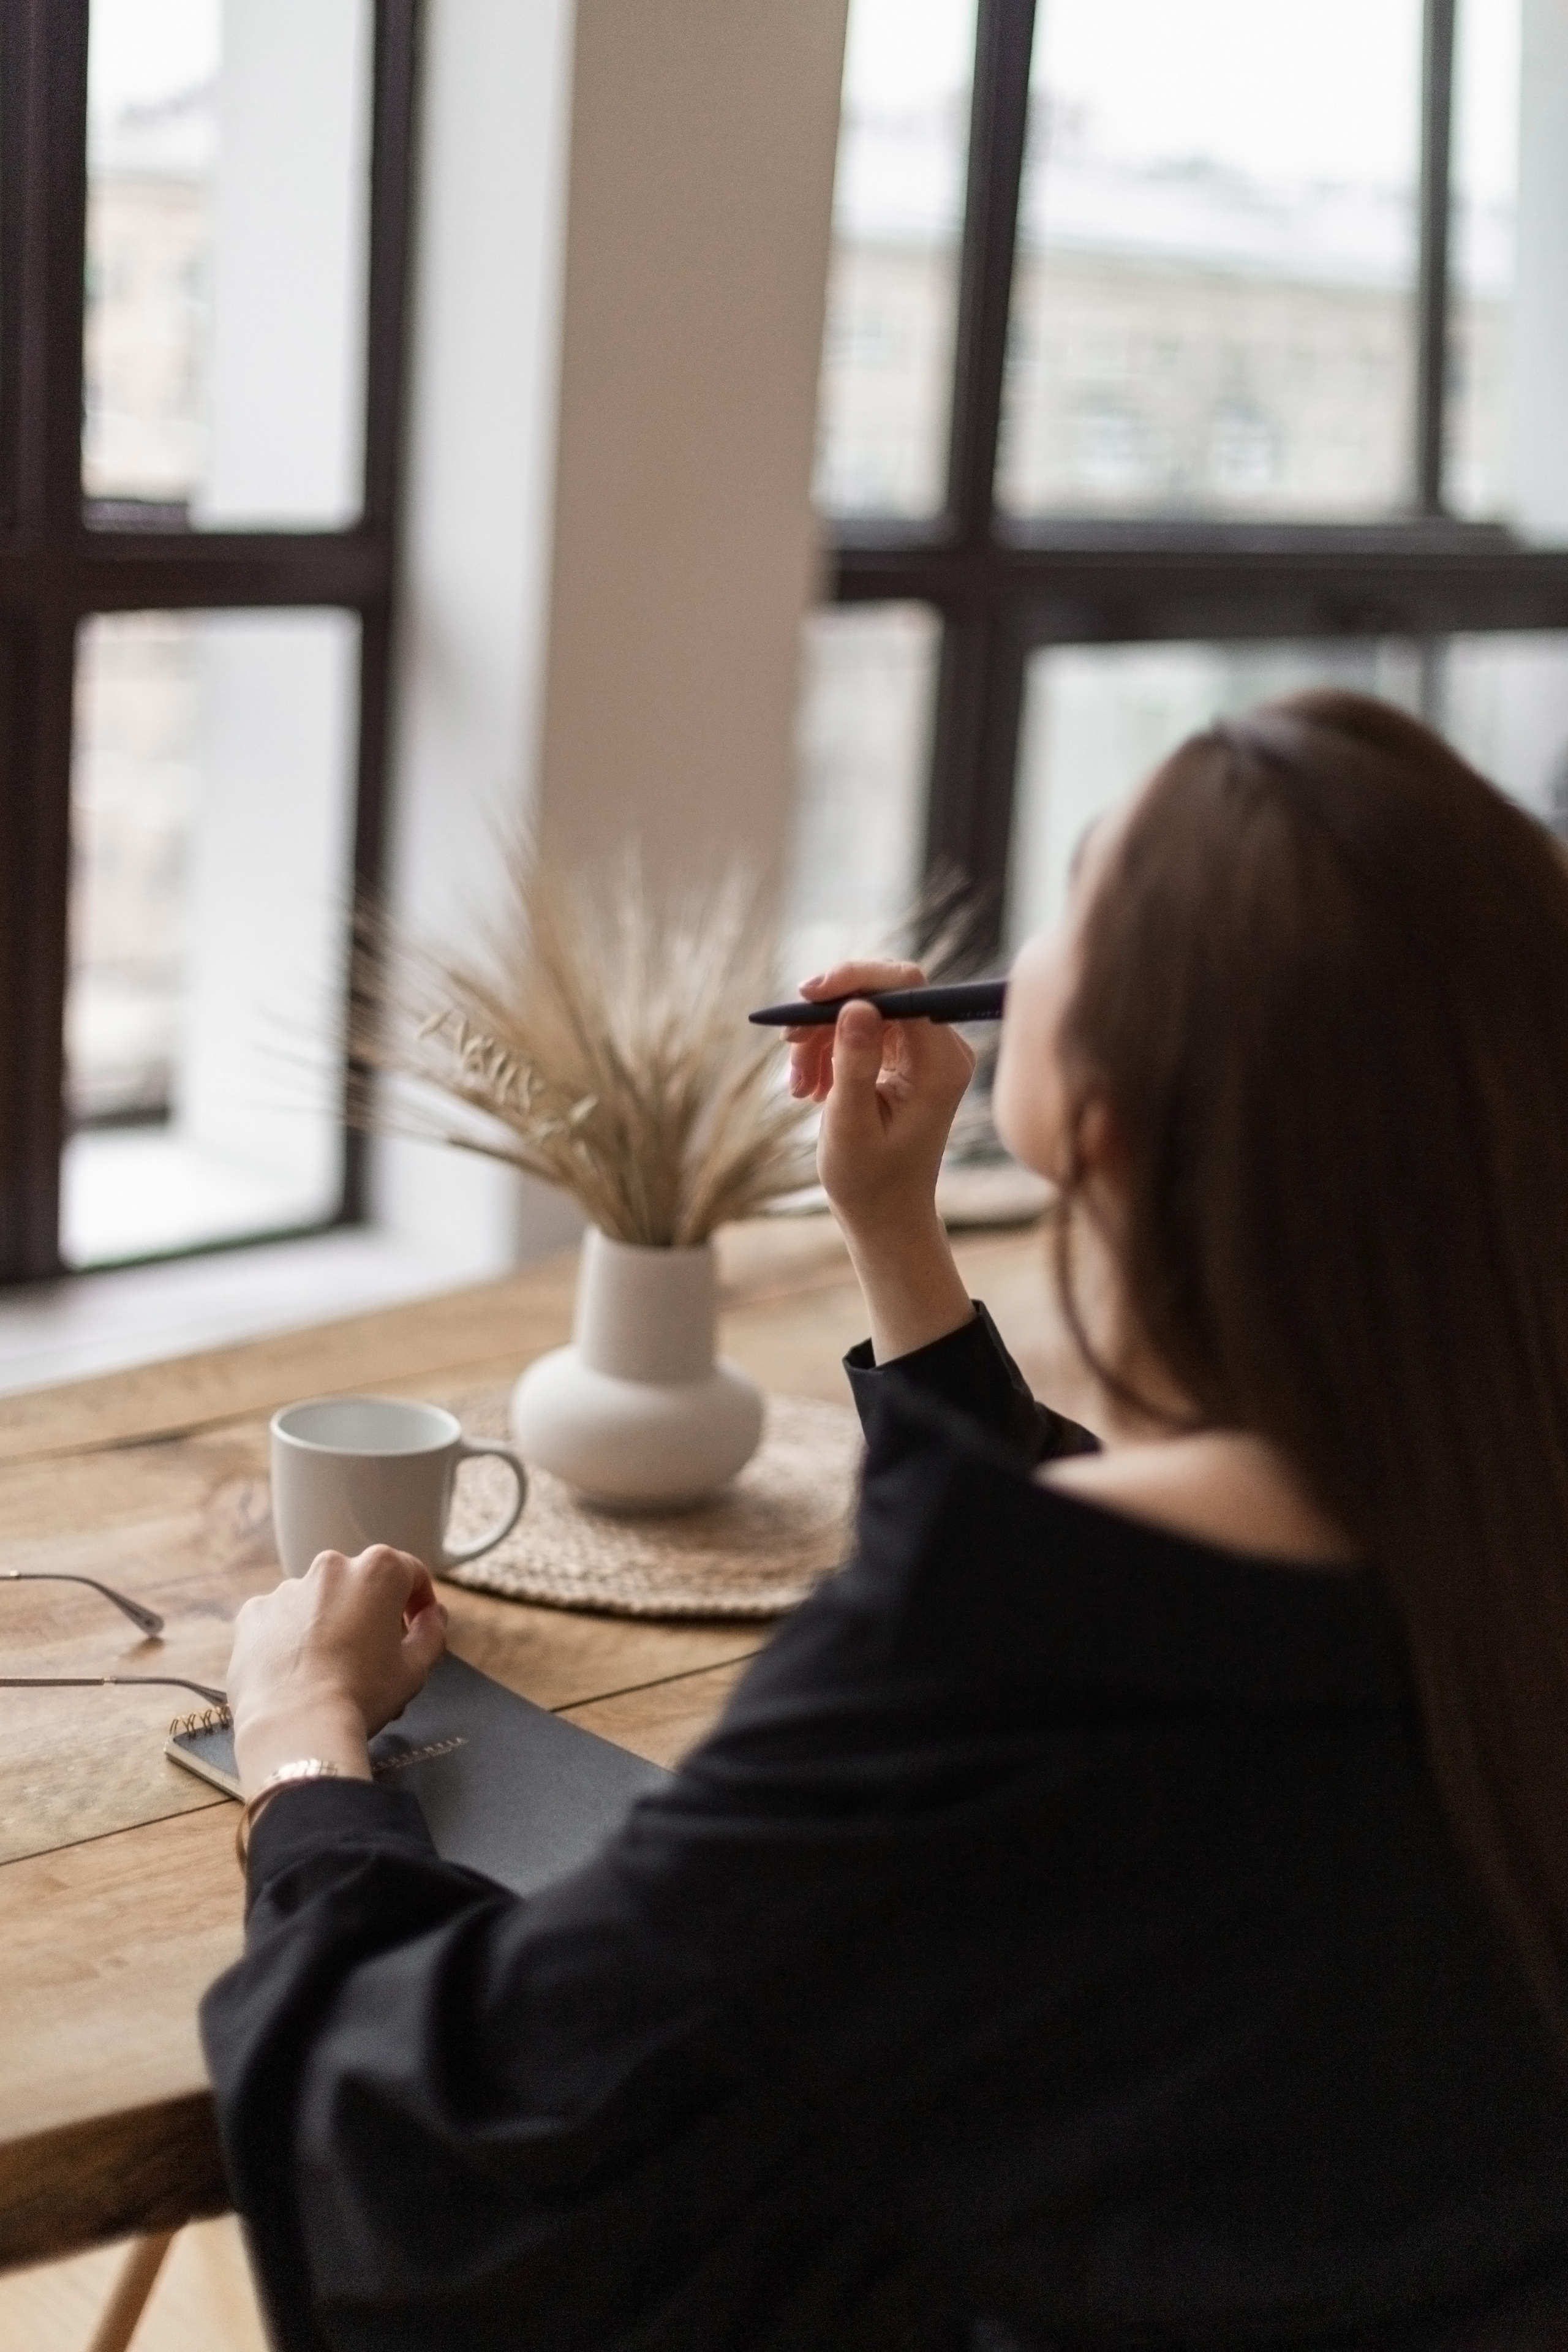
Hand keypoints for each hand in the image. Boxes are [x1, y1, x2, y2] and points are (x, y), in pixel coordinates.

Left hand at [228, 1545, 447, 1797]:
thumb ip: (433, 1632)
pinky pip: (279, 1620)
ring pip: (318, 1602)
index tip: (417, 1629)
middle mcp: (331, 1567)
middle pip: (361, 1586)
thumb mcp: (416, 1668)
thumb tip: (433, 1616)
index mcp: (379, 1570)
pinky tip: (296, 1673)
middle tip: (374, 1658)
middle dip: (371, 1614)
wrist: (295, 1727)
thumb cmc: (362, 1695)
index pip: (411, 1574)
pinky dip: (289, 1639)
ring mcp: (287, 1588)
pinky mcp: (253, 1613)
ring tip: (330, 1673)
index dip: (420, 1603)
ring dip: (328, 1625)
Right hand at [787, 961, 976, 1237]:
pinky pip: (860, 1030)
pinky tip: (811, 1089)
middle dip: (828, 1014)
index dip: (854, 979)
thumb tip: (857, 1006)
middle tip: (787, 1040)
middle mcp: (942, 1049)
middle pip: (881, 992)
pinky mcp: (905, 1058)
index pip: (906, 987)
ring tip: (798, 1087)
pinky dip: (828, 1051)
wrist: (884, 1212)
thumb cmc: (870, 1180)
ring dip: (819, 1039)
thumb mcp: (851, 1124)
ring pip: (863, 1011)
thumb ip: (855, 1064)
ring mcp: (924, 1051)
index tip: (806, 995)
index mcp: (941, 1064)